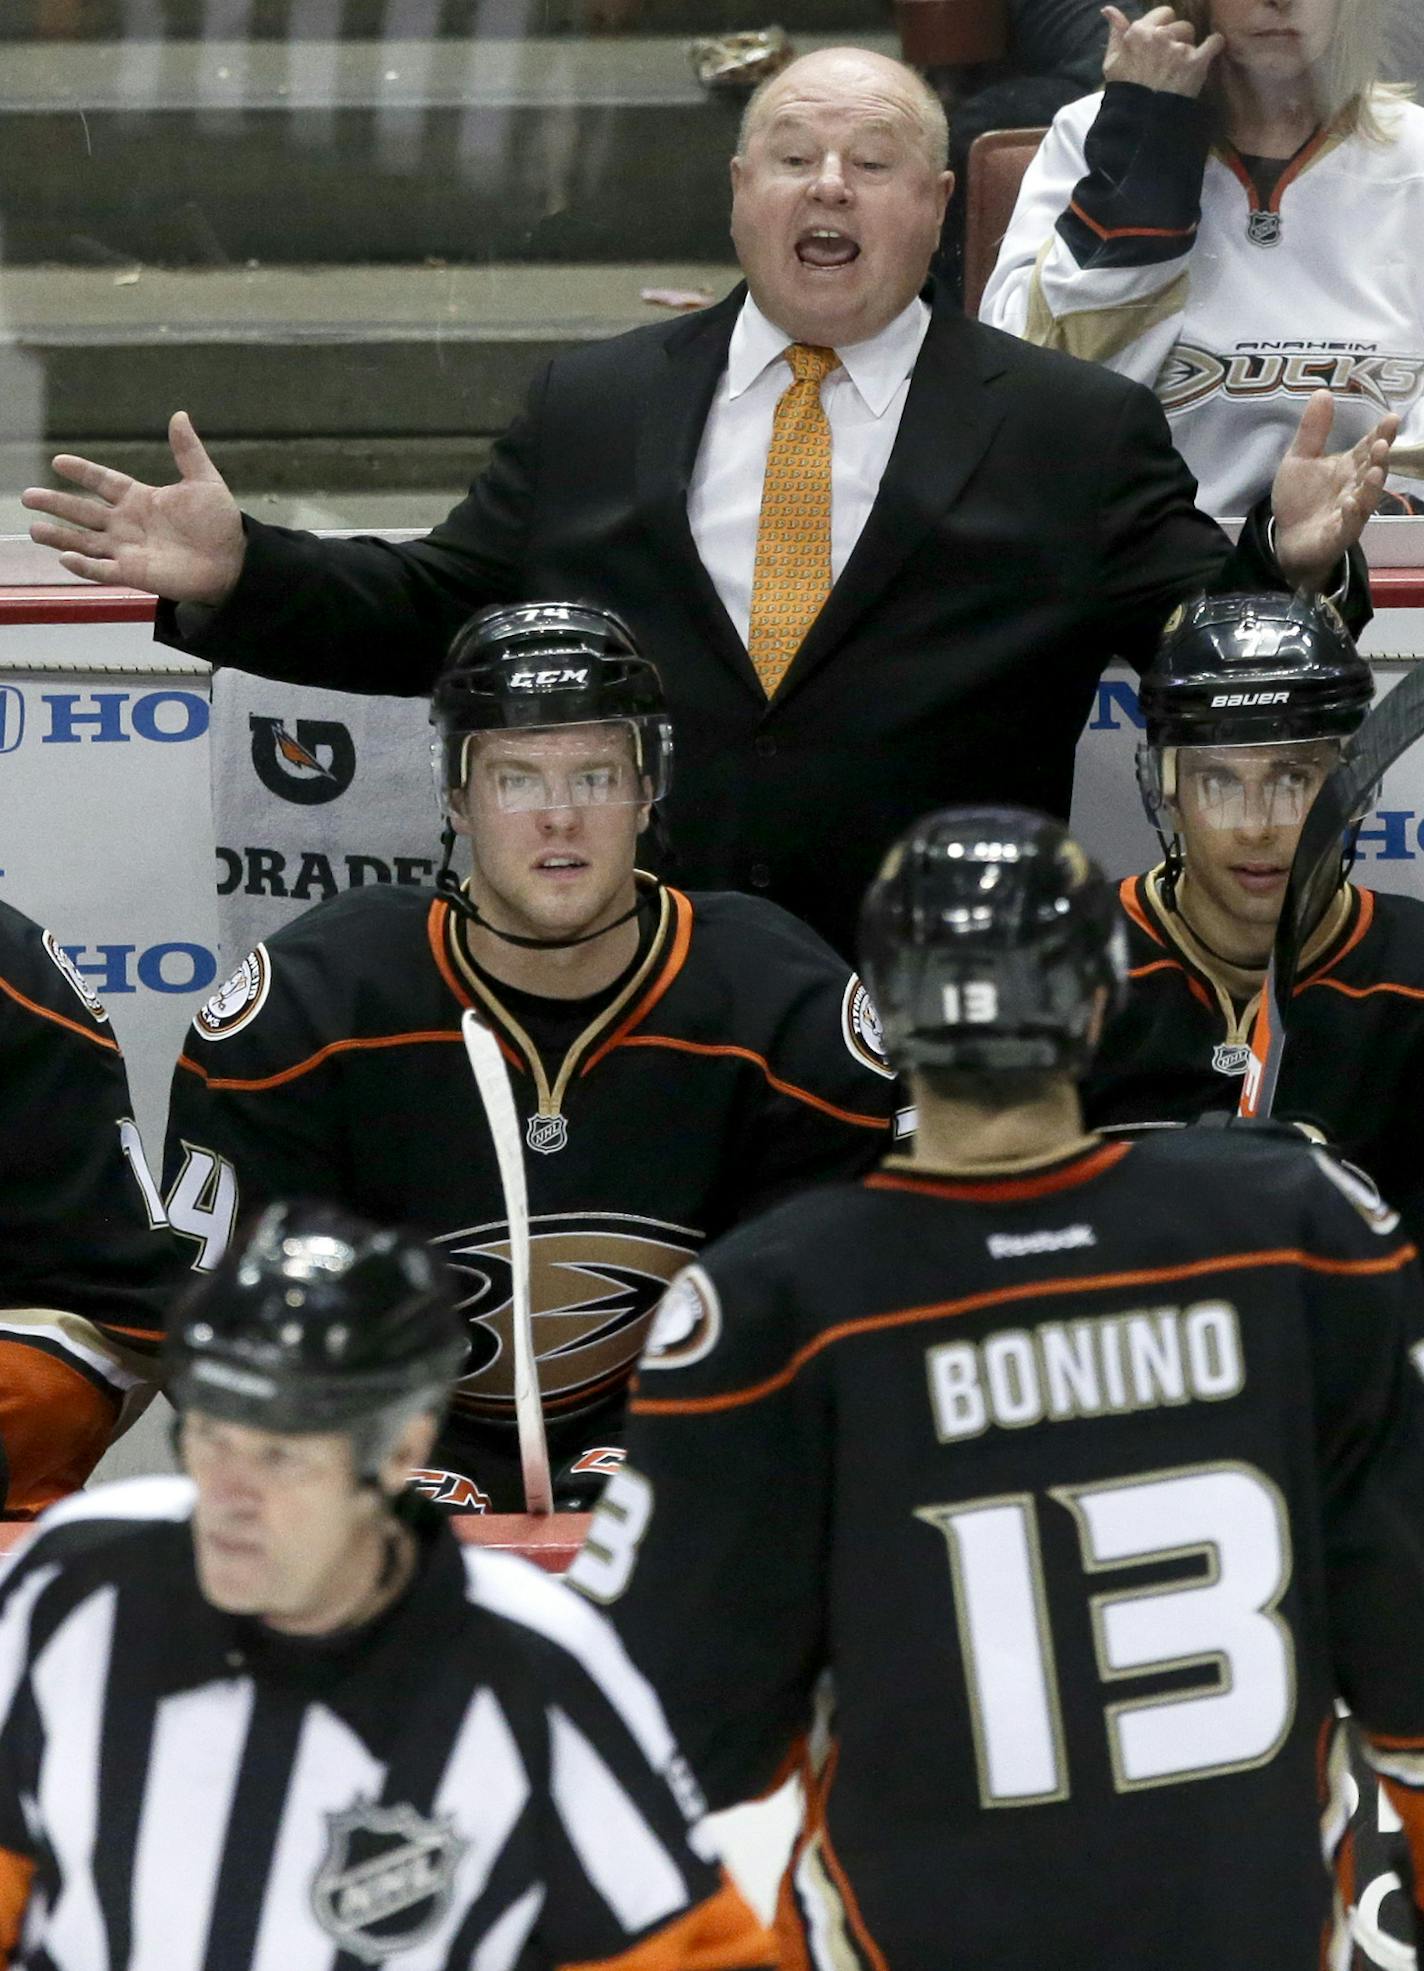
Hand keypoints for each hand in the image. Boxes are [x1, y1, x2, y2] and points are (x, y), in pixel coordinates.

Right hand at [22, 411, 244, 605]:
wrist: (235, 561)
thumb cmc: (220, 523)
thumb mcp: (204, 481)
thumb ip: (187, 451)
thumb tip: (179, 415)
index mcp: (140, 499)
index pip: (103, 482)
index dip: (83, 472)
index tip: (59, 461)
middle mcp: (128, 523)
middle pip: (83, 512)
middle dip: (56, 504)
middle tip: (27, 496)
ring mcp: (129, 550)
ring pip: (85, 542)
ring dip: (60, 536)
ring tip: (34, 529)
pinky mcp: (135, 574)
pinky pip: (104, 570)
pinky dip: (85, 566)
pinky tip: (66, 558)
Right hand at [1101, 5, 1224, 95]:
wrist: (1139, 120)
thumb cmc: (1124, 90)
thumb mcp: (1112, 60)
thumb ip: (1115, 31)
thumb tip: (1108, 9)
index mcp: (1139, 31)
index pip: (1162, 14)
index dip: (1162, 27)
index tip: (1159, 44)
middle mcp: (1159, 35)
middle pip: (1179, 23)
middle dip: (1176, 35)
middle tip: (1170, 57)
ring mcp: (1178, 48)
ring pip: (1191, 33)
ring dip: (1188, 45)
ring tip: (1180, 65)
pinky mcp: (1195, 62)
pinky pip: (1214, 42)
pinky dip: (1214, 45)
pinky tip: (1211, 50)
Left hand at [1271, 393, 1398, 591]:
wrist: (1288, 539)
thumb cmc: (1301, 498)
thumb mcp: (1300, 459)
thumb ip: (1313, 430)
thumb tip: (1323, 392)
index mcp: (1349, 467)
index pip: (1368, 447)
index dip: (1380, 434)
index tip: (1390, 417)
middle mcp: (1355, 487)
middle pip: (1373, 470)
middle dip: (1380, 457)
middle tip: (1383, 443)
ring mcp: (1350, 512)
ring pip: (1367, 498)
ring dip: (1373, 485)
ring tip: (1376, 470)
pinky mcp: (1338, 535)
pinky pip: (1349, 525)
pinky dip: (1352, 515)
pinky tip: (1351, 503)